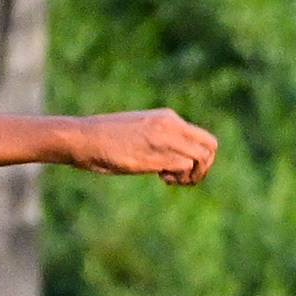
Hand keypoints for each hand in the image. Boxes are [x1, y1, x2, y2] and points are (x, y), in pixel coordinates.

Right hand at [62, 109, 218, 185]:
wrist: (84, 138)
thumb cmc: (107, 139)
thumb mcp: (140, 131)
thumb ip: (160, 138)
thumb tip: (175, 158)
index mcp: (167, 117)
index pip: (204, 138)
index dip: (200, 157)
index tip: (180, 166)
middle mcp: (170, 125)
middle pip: (211, 148)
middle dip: (204, 168)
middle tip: (182, 178)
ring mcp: (163, 139)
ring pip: (201, 158)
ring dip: (191, 176)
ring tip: (169, 178)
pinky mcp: (153, 154)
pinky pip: (184, 166)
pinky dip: (178, 178)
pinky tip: (160, 177)